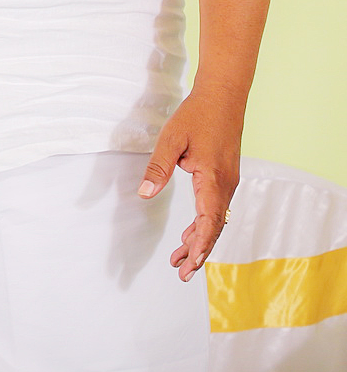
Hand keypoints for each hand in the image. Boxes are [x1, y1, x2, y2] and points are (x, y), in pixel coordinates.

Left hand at [140, 89, 244, 280]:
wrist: (223, 97)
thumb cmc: (196, 116)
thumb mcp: (171, 140)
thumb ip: (157, 169)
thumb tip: (144, 195)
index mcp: (213, 179)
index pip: (209, 220)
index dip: (199, 243)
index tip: (190, 262)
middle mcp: (225, 186)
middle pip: (213, 228)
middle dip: (198, 252)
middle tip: (182, 274)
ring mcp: (227, 183)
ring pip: (214, 220)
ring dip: (199, 241)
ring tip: (180, 261)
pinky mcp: (224, 178)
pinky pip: (215, 209)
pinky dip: (203, 225)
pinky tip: (188, 234)